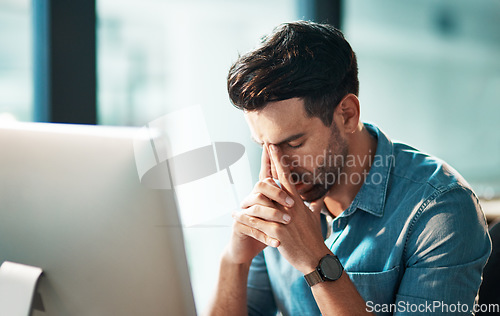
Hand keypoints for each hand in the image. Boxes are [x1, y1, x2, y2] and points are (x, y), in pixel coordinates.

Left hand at [233, 144, 329, 273]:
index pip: (286, 176)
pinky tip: (236, 214)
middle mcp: (290, 206)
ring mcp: (284, 218)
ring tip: (247, 173)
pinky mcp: (277, 232)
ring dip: (252, 188)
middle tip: (265, 144)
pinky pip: (258, 222)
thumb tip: (319, 198)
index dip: (279, 160)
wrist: (314, 257)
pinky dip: (246, 217)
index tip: (274, 146)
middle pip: (276, 180)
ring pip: (264, 199)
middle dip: (270, 162)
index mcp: (297, 202)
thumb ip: (314, 206)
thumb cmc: (314, 237)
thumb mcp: (315, 218)